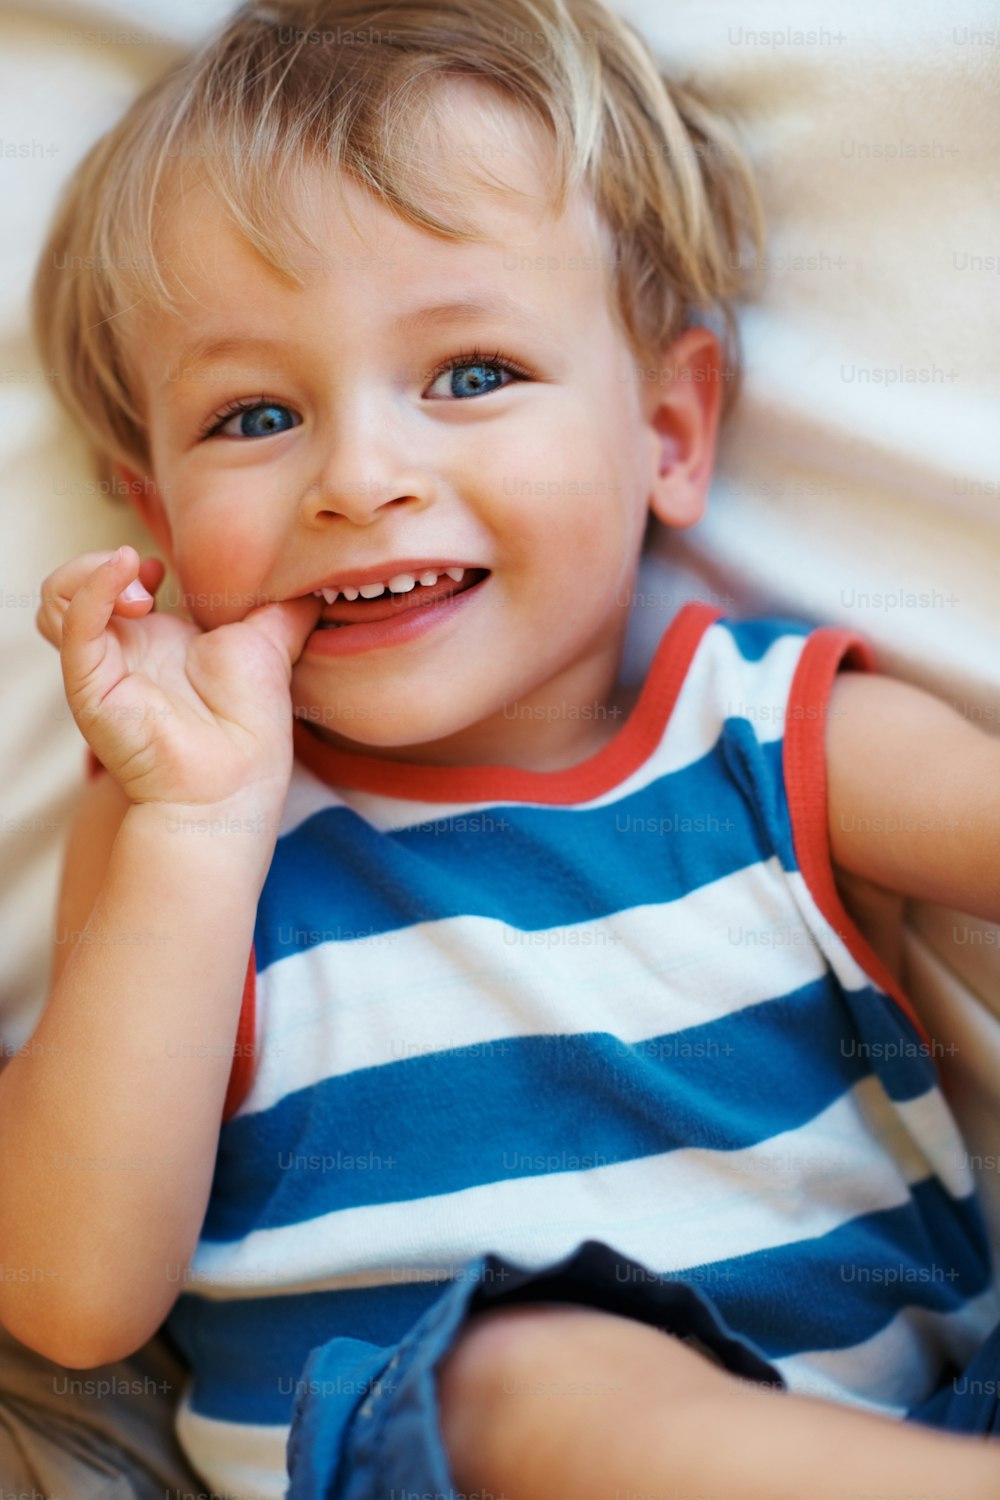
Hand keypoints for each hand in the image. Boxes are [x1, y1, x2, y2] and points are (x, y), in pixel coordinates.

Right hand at [38, 547, 321, 810]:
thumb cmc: (251, 728)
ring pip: (55, 601)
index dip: (128, 565)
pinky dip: (94, 588)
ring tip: (143, 590)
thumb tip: (316, 584)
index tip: (165, 569)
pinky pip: (74, 628)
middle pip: (71, 587)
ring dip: (91, 574)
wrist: (234, 784)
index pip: (110, 585)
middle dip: (102, 563)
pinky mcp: (92, 687)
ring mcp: (103, 668)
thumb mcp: (271, 647)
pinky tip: (130, 571)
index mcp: (155, 639)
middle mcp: (123, 650)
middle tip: (154, 577)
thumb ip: (284, 611)